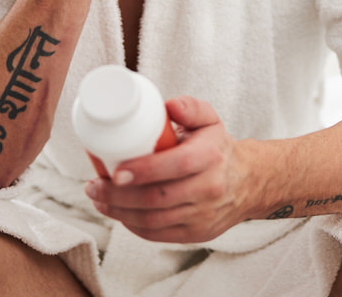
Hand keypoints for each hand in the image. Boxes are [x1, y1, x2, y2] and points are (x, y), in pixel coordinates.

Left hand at [83, 96, 255, 243]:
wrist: (247, 182)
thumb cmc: (217, 148)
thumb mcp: (209, 120)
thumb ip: (190, 107)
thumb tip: (166, 105)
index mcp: (211, 157)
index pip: (175, 166)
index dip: (142, 171)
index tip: (114, 170)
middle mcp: (210, 189)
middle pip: (157, 198)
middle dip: (118, 195)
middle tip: (94, 186)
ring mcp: (203, 215)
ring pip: (153, 220)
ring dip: (119, 212)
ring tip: (99, 199)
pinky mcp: (197, 234)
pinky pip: (158, 234)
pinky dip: (133, 225)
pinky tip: (118, 213)